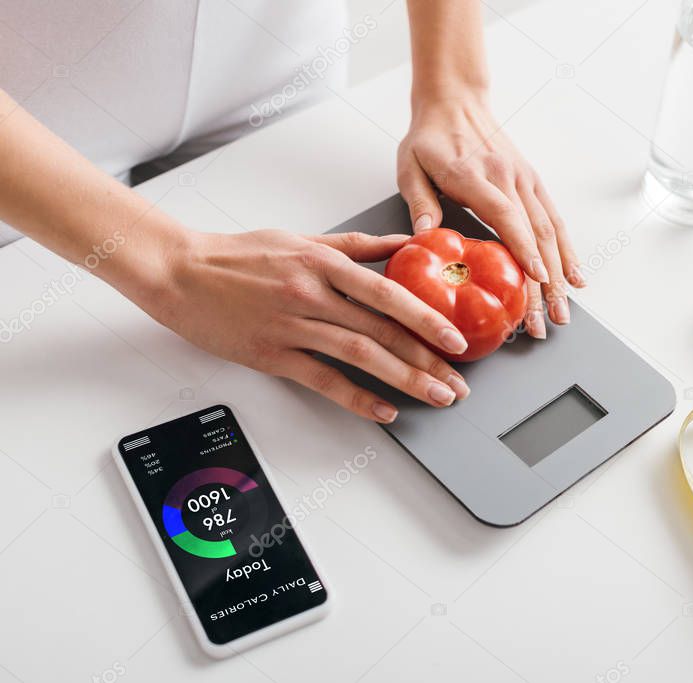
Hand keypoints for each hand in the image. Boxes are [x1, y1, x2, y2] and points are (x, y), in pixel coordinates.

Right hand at [148, 229, 471, 422]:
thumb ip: (355, 246)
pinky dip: (356, 397)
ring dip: (404, 380)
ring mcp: (291, 325)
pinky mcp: (270, 354)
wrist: (179, 270)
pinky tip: (383, 410)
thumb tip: (402, 244)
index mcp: (323, 263)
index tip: (455, 338)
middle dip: (427, 359)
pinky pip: (321, 379)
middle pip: (382, 330)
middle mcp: (312, 293)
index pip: (389, 293)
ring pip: (360, 355)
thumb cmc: (239, 255)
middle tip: (457, 381)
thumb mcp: (302, 239)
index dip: (427, 318)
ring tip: (434, 397)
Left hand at [396, 93, 584, 339]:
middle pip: (534, 234)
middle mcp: (508, 177)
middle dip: (545, 282)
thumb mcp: (411, 166)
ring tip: (564, 309)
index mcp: (475, 175)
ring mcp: (525, 180)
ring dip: (561, 274)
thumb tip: (427, 238)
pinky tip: (575, 277)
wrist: (456, 101)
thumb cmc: (429, 138)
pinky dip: (567, 251)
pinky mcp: (533, 182)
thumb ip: (420, 202)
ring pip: (550, 231)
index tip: (537, 278)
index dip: (523, 248)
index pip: (505, 215)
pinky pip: (555, 220)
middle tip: (548, 319)